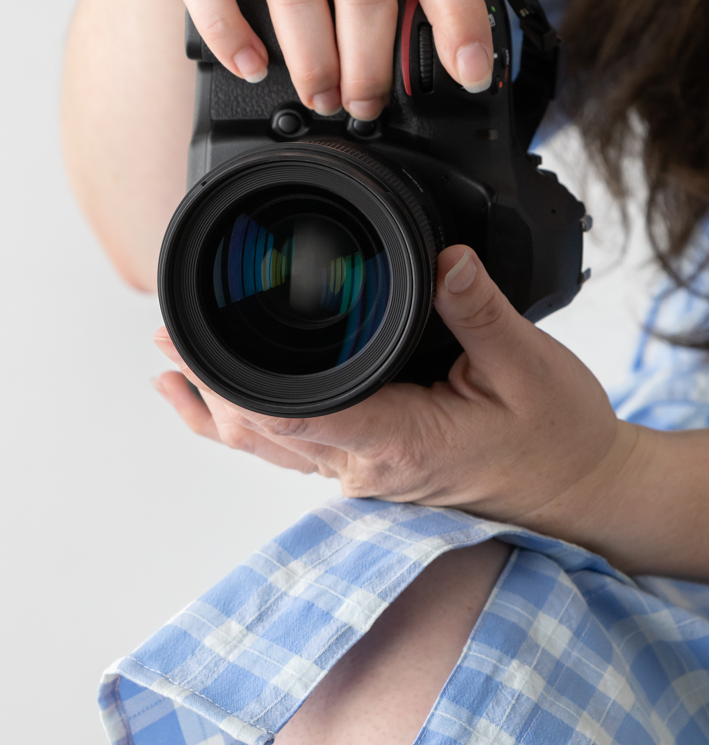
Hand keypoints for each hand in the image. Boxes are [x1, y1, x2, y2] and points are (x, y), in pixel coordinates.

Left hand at [153, 245, 627, 527]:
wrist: (581, 490)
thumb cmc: (557, 437)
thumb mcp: (528, 364)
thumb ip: (479, 309)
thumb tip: (443, 258)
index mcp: (398, 442)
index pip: (297, 415)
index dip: (237, 384)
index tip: (197, 345)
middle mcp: (365, 467)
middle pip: (262, 429)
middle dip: (208, 381)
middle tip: (167, 328)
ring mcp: (359, 473)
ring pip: (265, 445)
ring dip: (213, 401)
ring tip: (168, 355)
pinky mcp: (364, 466)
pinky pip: (285, 449)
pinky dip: (236, 424)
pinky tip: (198, 402)